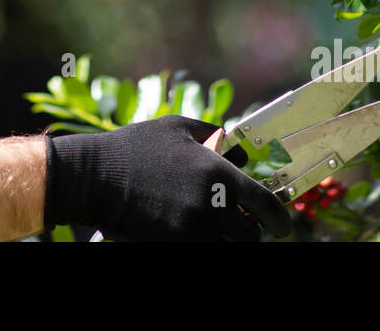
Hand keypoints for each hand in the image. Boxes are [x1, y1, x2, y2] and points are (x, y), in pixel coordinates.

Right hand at [43, 114, 292, 240]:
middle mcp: (211, 205)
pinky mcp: (174, 244)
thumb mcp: (176, 127)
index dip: (281, 220)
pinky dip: (206, 243)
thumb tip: (232, 143)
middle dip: (247, 232)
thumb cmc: (134, 148)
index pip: (266, 206)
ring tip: (214, 228)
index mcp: (217, 173)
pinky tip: (195, 233)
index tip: (284, 228)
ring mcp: (192, 229)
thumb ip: (210, 132)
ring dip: (226, 240)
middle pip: (249, 235)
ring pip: (227, 247)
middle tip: (240, 225)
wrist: (95, 177)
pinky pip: (205, 251)